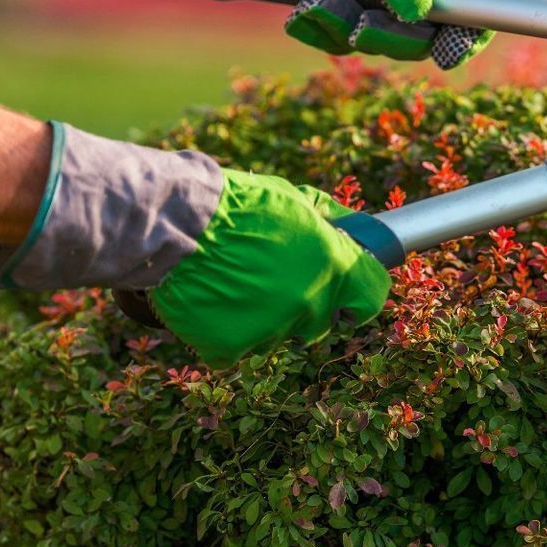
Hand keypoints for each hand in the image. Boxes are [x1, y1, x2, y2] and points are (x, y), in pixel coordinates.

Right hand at [0, 129, 389, 365]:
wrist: (175, 223)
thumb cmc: (236, 205)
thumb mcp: (293, 199)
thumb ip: (328, 221)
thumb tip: (352, 228)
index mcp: (333, 265)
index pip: (371, 296)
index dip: (360, 294)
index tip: (348, 292)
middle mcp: (309, 302)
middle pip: (321, 320)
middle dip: (305, 303)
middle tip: (273, 277)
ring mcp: (271, 329)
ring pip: (278, 334)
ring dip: (264, 316)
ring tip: (235, 281)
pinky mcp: (231, 346)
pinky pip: (237, 347)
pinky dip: (227, 331)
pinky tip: (213, 301)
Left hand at [131, 0, 503, 67]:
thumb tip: (425, 16)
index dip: (474, 26)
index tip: (448, 52)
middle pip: (428, 30)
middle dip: (389, 36)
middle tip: (359, 25)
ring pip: (380, 38)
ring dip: (345, 29)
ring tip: (312, 6)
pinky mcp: (342, 1)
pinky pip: (343, 35)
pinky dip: (320, 27)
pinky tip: (298, 10)